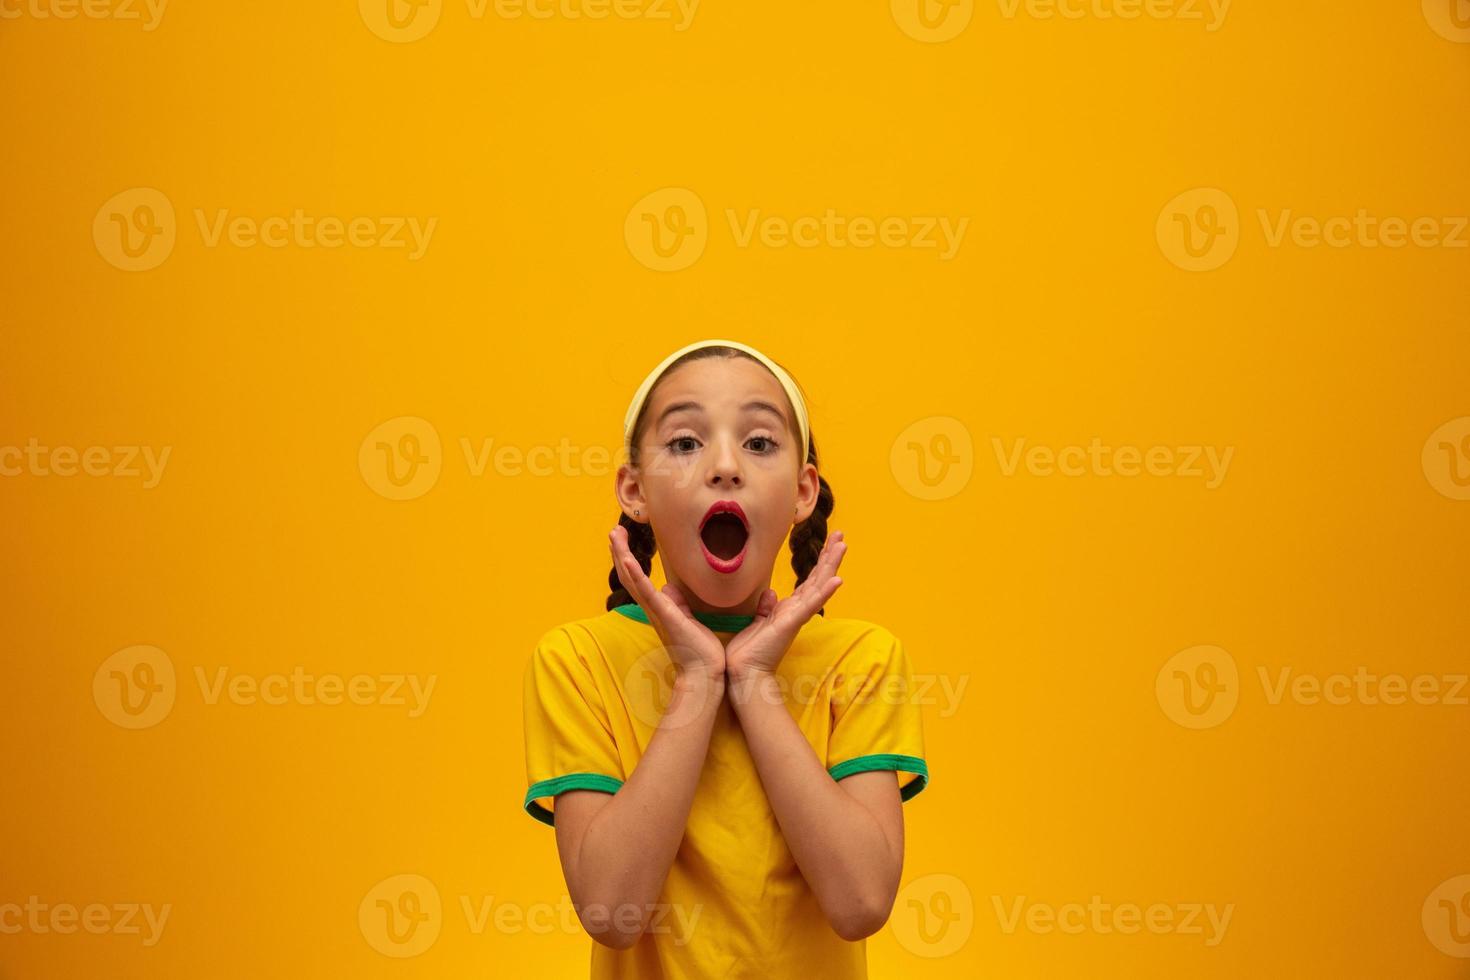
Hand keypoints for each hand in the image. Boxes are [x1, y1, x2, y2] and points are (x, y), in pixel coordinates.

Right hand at [609, 525, 725, 683]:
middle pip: (630, 576)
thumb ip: (679, 604)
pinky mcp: (664, 615)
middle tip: (614, 530)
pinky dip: (636, 575)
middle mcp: (652, 608)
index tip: (623, 540)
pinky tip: (627, 559)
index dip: (629, 559)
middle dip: (620, 552)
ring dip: (622, 556)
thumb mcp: (689, 620)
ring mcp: (656, 611)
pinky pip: (646, 593)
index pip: (638, 579)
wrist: (705, 672)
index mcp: (658, 608)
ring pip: (633, 579)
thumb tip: (671, 589)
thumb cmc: (700, 650)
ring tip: (614, 534)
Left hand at [726, 531, 846, 689]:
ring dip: (831, 566)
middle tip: (842, 536)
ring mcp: (797, 617)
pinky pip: (811, 606)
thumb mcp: (757, 621)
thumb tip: (771, 593)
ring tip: (842, 546)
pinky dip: (824, 592)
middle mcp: (797, 611)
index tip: (829, 542)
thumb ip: (766, 607)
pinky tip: (837, 580)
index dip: (820, 562)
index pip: (809, 581)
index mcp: (789, 609)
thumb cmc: (749, 650)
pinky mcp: (791, 623)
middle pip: (819, 579)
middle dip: (830, 556)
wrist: (743, 672)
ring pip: (819, 586)